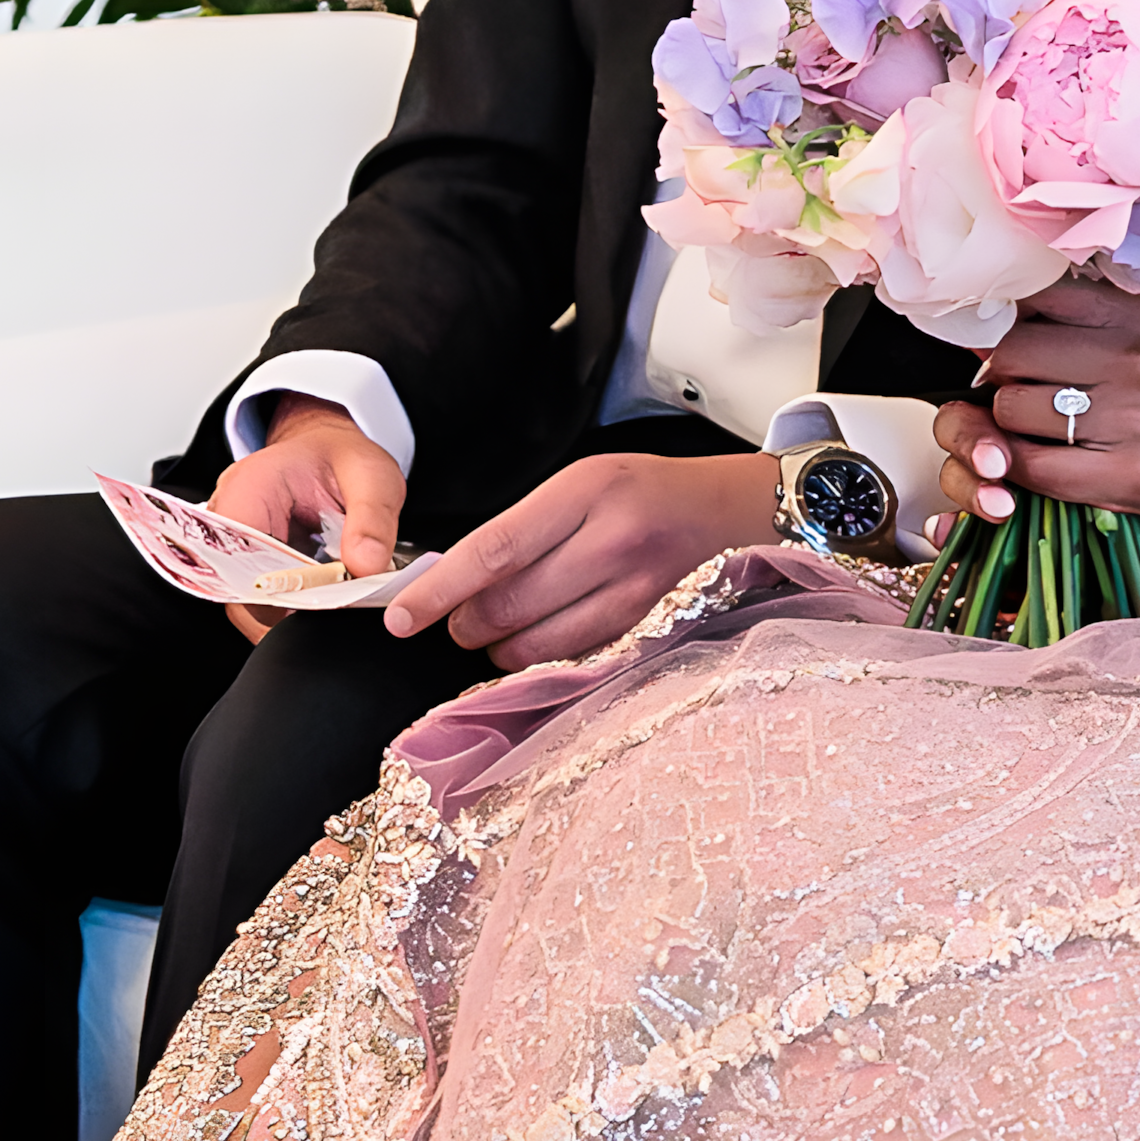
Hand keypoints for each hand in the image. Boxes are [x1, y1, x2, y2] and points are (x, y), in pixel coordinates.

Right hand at [209, 396, 401, 645]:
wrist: (329, 454)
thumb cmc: (342, 458)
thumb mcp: (373, 476)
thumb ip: (373, 519)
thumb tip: (366, 565)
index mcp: (250, 486)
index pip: (236, 553)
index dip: (272, 590)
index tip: (316, 602)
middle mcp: (228, 516)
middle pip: (235, 587)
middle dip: (284, 609)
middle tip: (330, 612)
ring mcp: (232, 544)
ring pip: (243, 601)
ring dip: (287, 613)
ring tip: (328, 607)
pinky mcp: (246, 565)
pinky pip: (257, 600)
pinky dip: (288, 609)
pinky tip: (317, 605)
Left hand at [380, 451, 782, 669]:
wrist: (737, 512)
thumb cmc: (651, 492)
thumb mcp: (585, 482)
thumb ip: (525, 527)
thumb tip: (456, 579)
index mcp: (587, 493)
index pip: (493, 550)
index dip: (440, 589)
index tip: (402, 615)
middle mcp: (611, 543)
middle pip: (508, 606)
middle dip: (466, 623)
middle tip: (458, 619)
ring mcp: (634, 592)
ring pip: (535, 644)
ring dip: (500, 647)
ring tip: (500, 629)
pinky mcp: (646, 628)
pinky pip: (571, 658)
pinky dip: (541, 657)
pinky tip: (541, 639)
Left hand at [934, 276, 1139, 532]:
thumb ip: (1104, 308)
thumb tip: (1015, 309)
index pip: (1042, 297)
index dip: (1009, 316)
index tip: (1007, 332)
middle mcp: (1139, 361)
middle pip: (1014, 352)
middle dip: (1001, 368)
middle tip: (1013, 381)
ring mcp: (1134, 421)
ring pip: (1015, 409)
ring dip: (1009, 417)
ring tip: (1030, 421)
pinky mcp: (1130, 478)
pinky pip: (1037, 468)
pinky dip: (1017, 463)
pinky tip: (1026, 458)